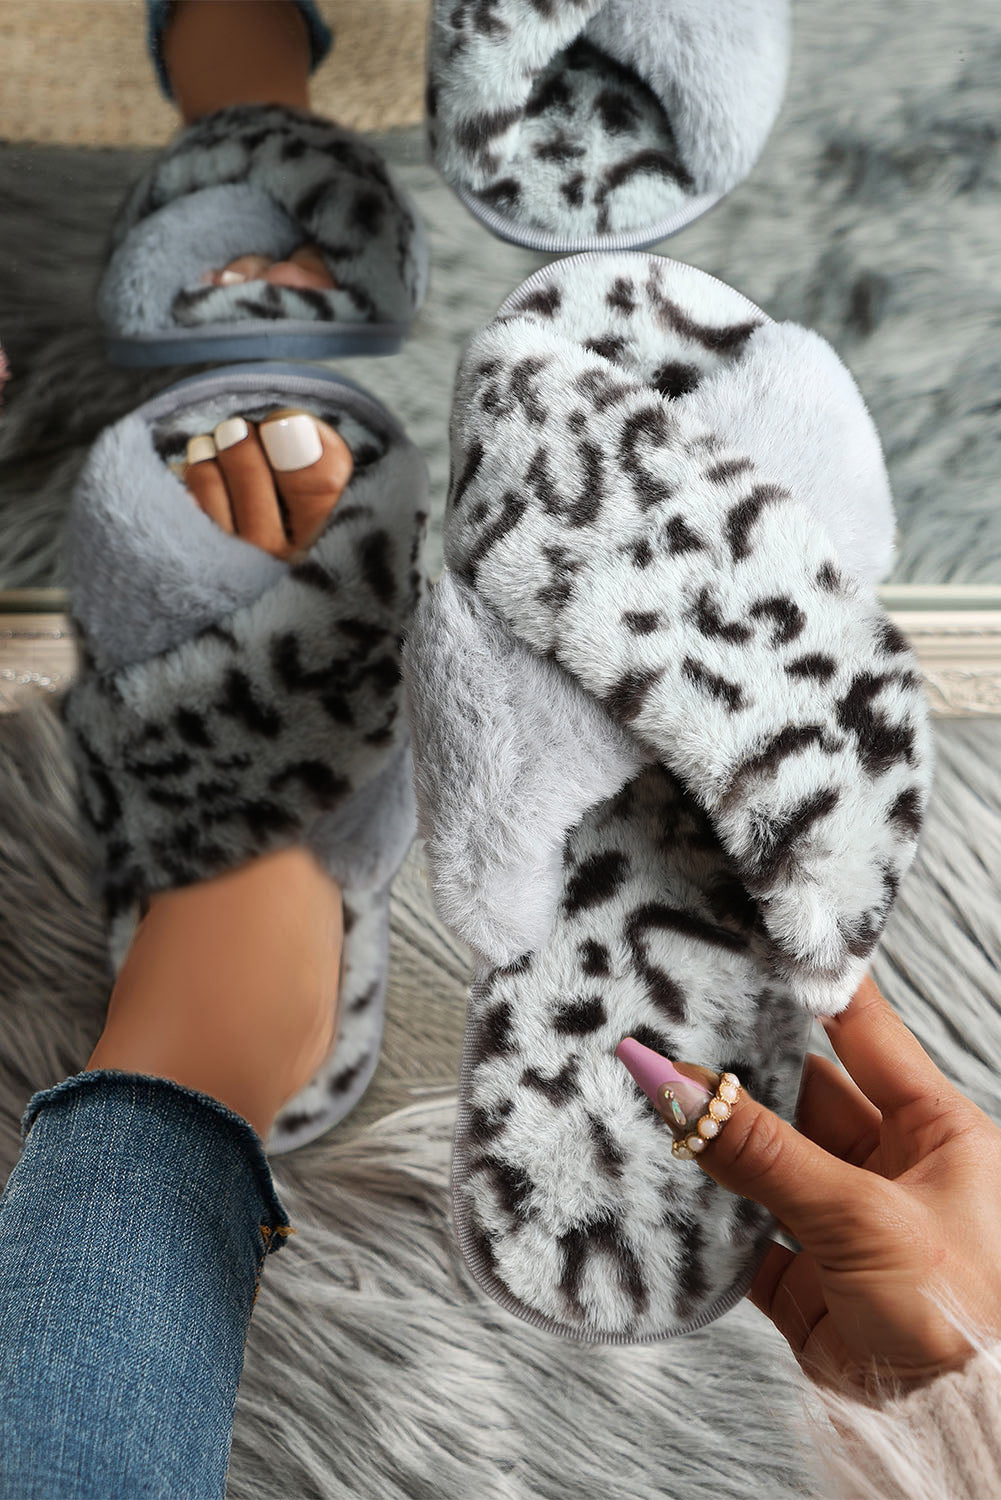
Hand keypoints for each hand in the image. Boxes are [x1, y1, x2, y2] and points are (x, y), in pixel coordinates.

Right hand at [679, 976, 1000, 1396]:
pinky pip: (746, 1236)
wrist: (957, 1428)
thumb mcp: (858, 1213)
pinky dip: (705, 1220)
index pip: (863, 1033)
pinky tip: (663, 1190)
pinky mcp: (809, 1283)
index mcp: (934, 1130)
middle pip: (802, 1097)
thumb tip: (674, 1082)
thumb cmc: (959, 1311)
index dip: (812, 990)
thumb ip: (759, 1148)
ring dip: (717, 1146)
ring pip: (766, 1164)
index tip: (754, 946)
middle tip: (672, 1029)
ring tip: (651, 1102)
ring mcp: (847, 1224)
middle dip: (741, 1071)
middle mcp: (891, 1168)